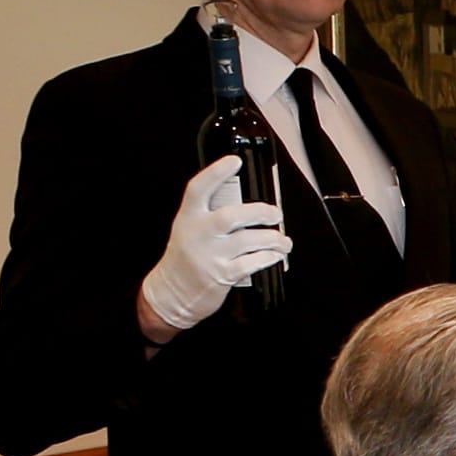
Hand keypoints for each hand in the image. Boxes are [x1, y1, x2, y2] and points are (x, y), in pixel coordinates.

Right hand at [137, 157, 292, 338]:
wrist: (172, 293)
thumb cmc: (186, 257)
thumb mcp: (188, 228)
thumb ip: (210, 213)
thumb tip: (249, 205)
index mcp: (189, 217)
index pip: (199, 189)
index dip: (216, 173)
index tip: (234, 162)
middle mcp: (199, 233)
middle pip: (232, 216)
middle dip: (260, 212)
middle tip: (275, 214)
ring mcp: (211, 255)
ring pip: (249, 240)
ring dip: (274, 238)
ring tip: (282, 240)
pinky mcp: (222, 275)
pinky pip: (253, 262)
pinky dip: (269, 257)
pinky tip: (275, 255)